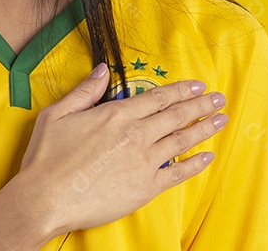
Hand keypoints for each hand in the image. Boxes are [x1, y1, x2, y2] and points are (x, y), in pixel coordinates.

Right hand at [17, 63, 227, 236]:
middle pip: (176, 115)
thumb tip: (103, 70)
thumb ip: (85, 91)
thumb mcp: (58, 113)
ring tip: (221, 120)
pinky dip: (195, 164)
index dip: (180, 90)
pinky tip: (207, 157)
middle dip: (200, 105)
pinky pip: (178, 174)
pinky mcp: (145, 188)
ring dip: (204, 128)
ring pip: (182, 140)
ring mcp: (144, 162)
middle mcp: (135, 135)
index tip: (197, 86)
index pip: (157, 98)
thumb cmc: (47, 157)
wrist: (45, 198)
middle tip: (219, 98)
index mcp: (116, 114)